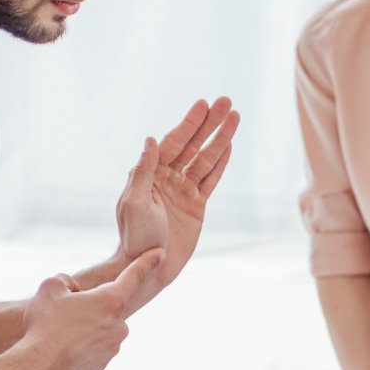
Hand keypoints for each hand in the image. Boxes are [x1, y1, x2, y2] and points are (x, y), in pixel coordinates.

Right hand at [18, 250, 162, 369]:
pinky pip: (94, 346)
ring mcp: (113, 347)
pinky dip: (81, 344)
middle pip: (107, 306)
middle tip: (64, 314)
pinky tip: (63, 347)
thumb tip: (72, 289)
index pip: (134, 275)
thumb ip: (66, 280)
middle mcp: (119, 325)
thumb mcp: (50, 288)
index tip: (159, 254)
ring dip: (84, 326)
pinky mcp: (104, 364)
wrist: (39, 367)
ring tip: (60, 333)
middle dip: (89, 306)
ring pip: (99, 327)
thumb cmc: (44, 326)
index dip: (146, 262)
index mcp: (111, 301)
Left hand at [112, 97, 241, 311]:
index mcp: (152, 174)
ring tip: (235, 118)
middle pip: (194, 145)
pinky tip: (229, 146)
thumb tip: (150, 141)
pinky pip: (211, 180)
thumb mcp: (135, 203)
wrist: (148, 267)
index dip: (189, 123)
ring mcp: (184, 191)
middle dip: (210, 123)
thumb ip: (143, 172)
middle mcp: (169, 178)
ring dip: (221, 139)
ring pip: (206, 159)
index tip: (204, 104)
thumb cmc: (135, 237)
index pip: (174, 142)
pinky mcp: (197, 206)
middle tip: (227, 102)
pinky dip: (221, 163)